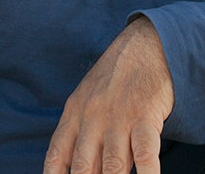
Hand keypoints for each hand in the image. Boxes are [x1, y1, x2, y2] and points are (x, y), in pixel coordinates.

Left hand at [43, 17, 173, 173]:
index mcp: (75, 112)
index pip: (57, 156)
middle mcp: (93, 117)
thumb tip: (77, 169)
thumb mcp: (87, 94)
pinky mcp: (146, 116)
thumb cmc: (117, 74)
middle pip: (83, 168)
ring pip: (113, 167)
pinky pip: (145, 154)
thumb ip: (79, 130)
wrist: (147, 42)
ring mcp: (120, 117)